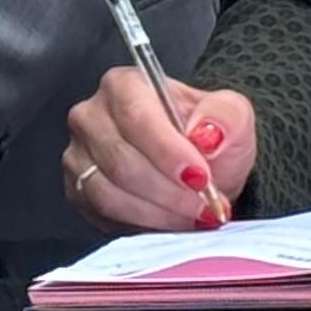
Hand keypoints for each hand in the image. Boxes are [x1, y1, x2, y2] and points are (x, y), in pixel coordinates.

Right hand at [65, 70, 255, 229]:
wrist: (196, 169)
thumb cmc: (207, 139)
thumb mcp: (233, 118)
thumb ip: (225, 116)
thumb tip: (206, 133)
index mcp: (125, 86)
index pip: (137, 118)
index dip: (168, 153)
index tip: (200, 178)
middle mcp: (92, 115)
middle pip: (122, 161)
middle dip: (169, 192)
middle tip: (205, 206)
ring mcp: (79, 154)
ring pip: (110, 193)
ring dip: (158, 212)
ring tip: (192, 216)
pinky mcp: (77, 189)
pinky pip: (102, 215)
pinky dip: (141, 224)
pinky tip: (168, 221)